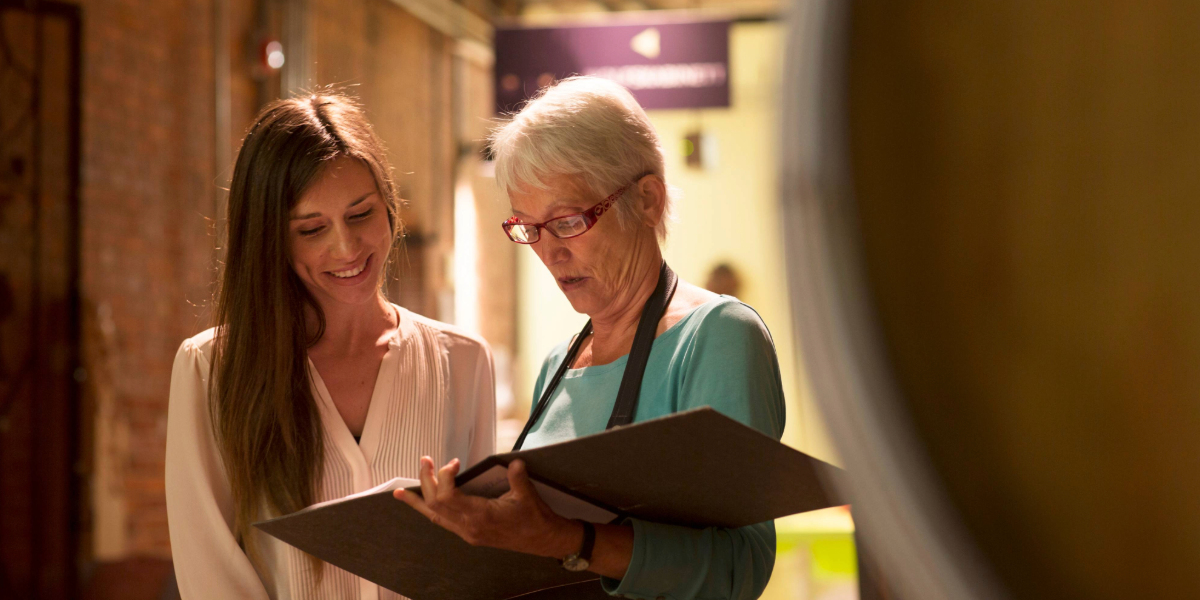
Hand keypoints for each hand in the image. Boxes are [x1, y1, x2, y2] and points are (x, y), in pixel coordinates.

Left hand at [393, 457, 582, 558]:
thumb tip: (513, 462)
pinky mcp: (470, 534)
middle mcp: (469, 528)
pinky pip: (443, 522)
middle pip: (435, 505)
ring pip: (434, 517)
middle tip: (424, 461)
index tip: (454, 463)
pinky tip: (422, 505)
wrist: (544, 540)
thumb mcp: (527, 494)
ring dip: (419, 501)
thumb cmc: (536, 518)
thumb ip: (516, 477)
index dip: (444, 477)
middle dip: (425, 482)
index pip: (447, 497)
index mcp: (481, 517)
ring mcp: (468, 533)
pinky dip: (430, 511)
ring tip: (401, 492)